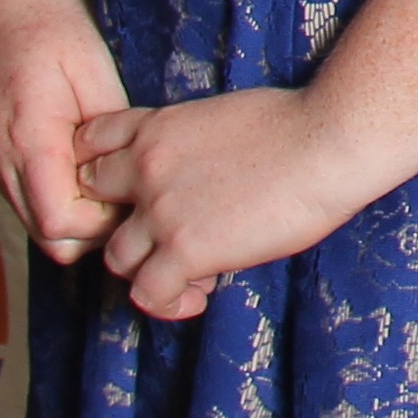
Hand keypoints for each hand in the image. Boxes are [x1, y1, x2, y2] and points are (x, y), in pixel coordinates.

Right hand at [0, 0, 129, 264]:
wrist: (4, 2)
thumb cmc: (52, 28)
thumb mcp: (95, 72)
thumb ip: (111, 130)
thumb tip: (134, 173)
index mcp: (28, 144)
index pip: (61, 224)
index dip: (106, 223)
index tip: (140, 195)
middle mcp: (4, 165)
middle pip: (50, 237)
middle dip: (98, 230)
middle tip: (138, 193)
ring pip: (40, 225)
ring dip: (82, 218)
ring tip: (122, 180)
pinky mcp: (4, 157)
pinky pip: (35, 201)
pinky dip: (66, 201)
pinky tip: (99, 170)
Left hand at [75, 87, 380, 321]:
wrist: (328, 141)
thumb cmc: (297, 121)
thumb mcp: (224, 115)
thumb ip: (191, 141)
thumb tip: (195, 167)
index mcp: (158, 128)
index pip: (90, 144)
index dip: (99, 169)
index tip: (126, 187)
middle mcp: (146, 169)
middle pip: (90, 204)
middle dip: (116, 221)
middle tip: (154, 236)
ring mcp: (161, 212)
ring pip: (114, 257)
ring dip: (143, 267)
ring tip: (183, 272)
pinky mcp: (184, 251)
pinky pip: (147, 294)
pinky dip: (167, 303)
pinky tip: (198, 297)